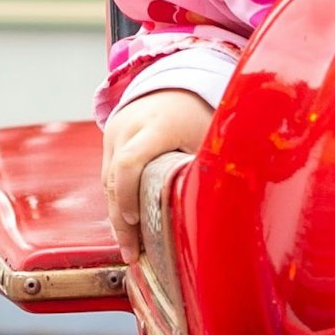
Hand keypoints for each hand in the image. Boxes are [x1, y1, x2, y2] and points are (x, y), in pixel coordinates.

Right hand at [102, 90, 212, 262]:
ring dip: (117, 214)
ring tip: (131, 249)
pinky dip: (118, 199)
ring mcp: (114, 133)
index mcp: (156, 125)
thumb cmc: (202, 110)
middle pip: (114, 180)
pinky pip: (109, 175)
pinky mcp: (109, 140)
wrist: (177, 81)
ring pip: (107, 181)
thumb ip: (210, 164)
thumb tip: (226, 203)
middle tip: (131, 254)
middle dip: (121, 220)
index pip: (130, 164)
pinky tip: (130, 226)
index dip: (128, 196)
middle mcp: (128, 128)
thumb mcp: (211, 133)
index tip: (136, 223)